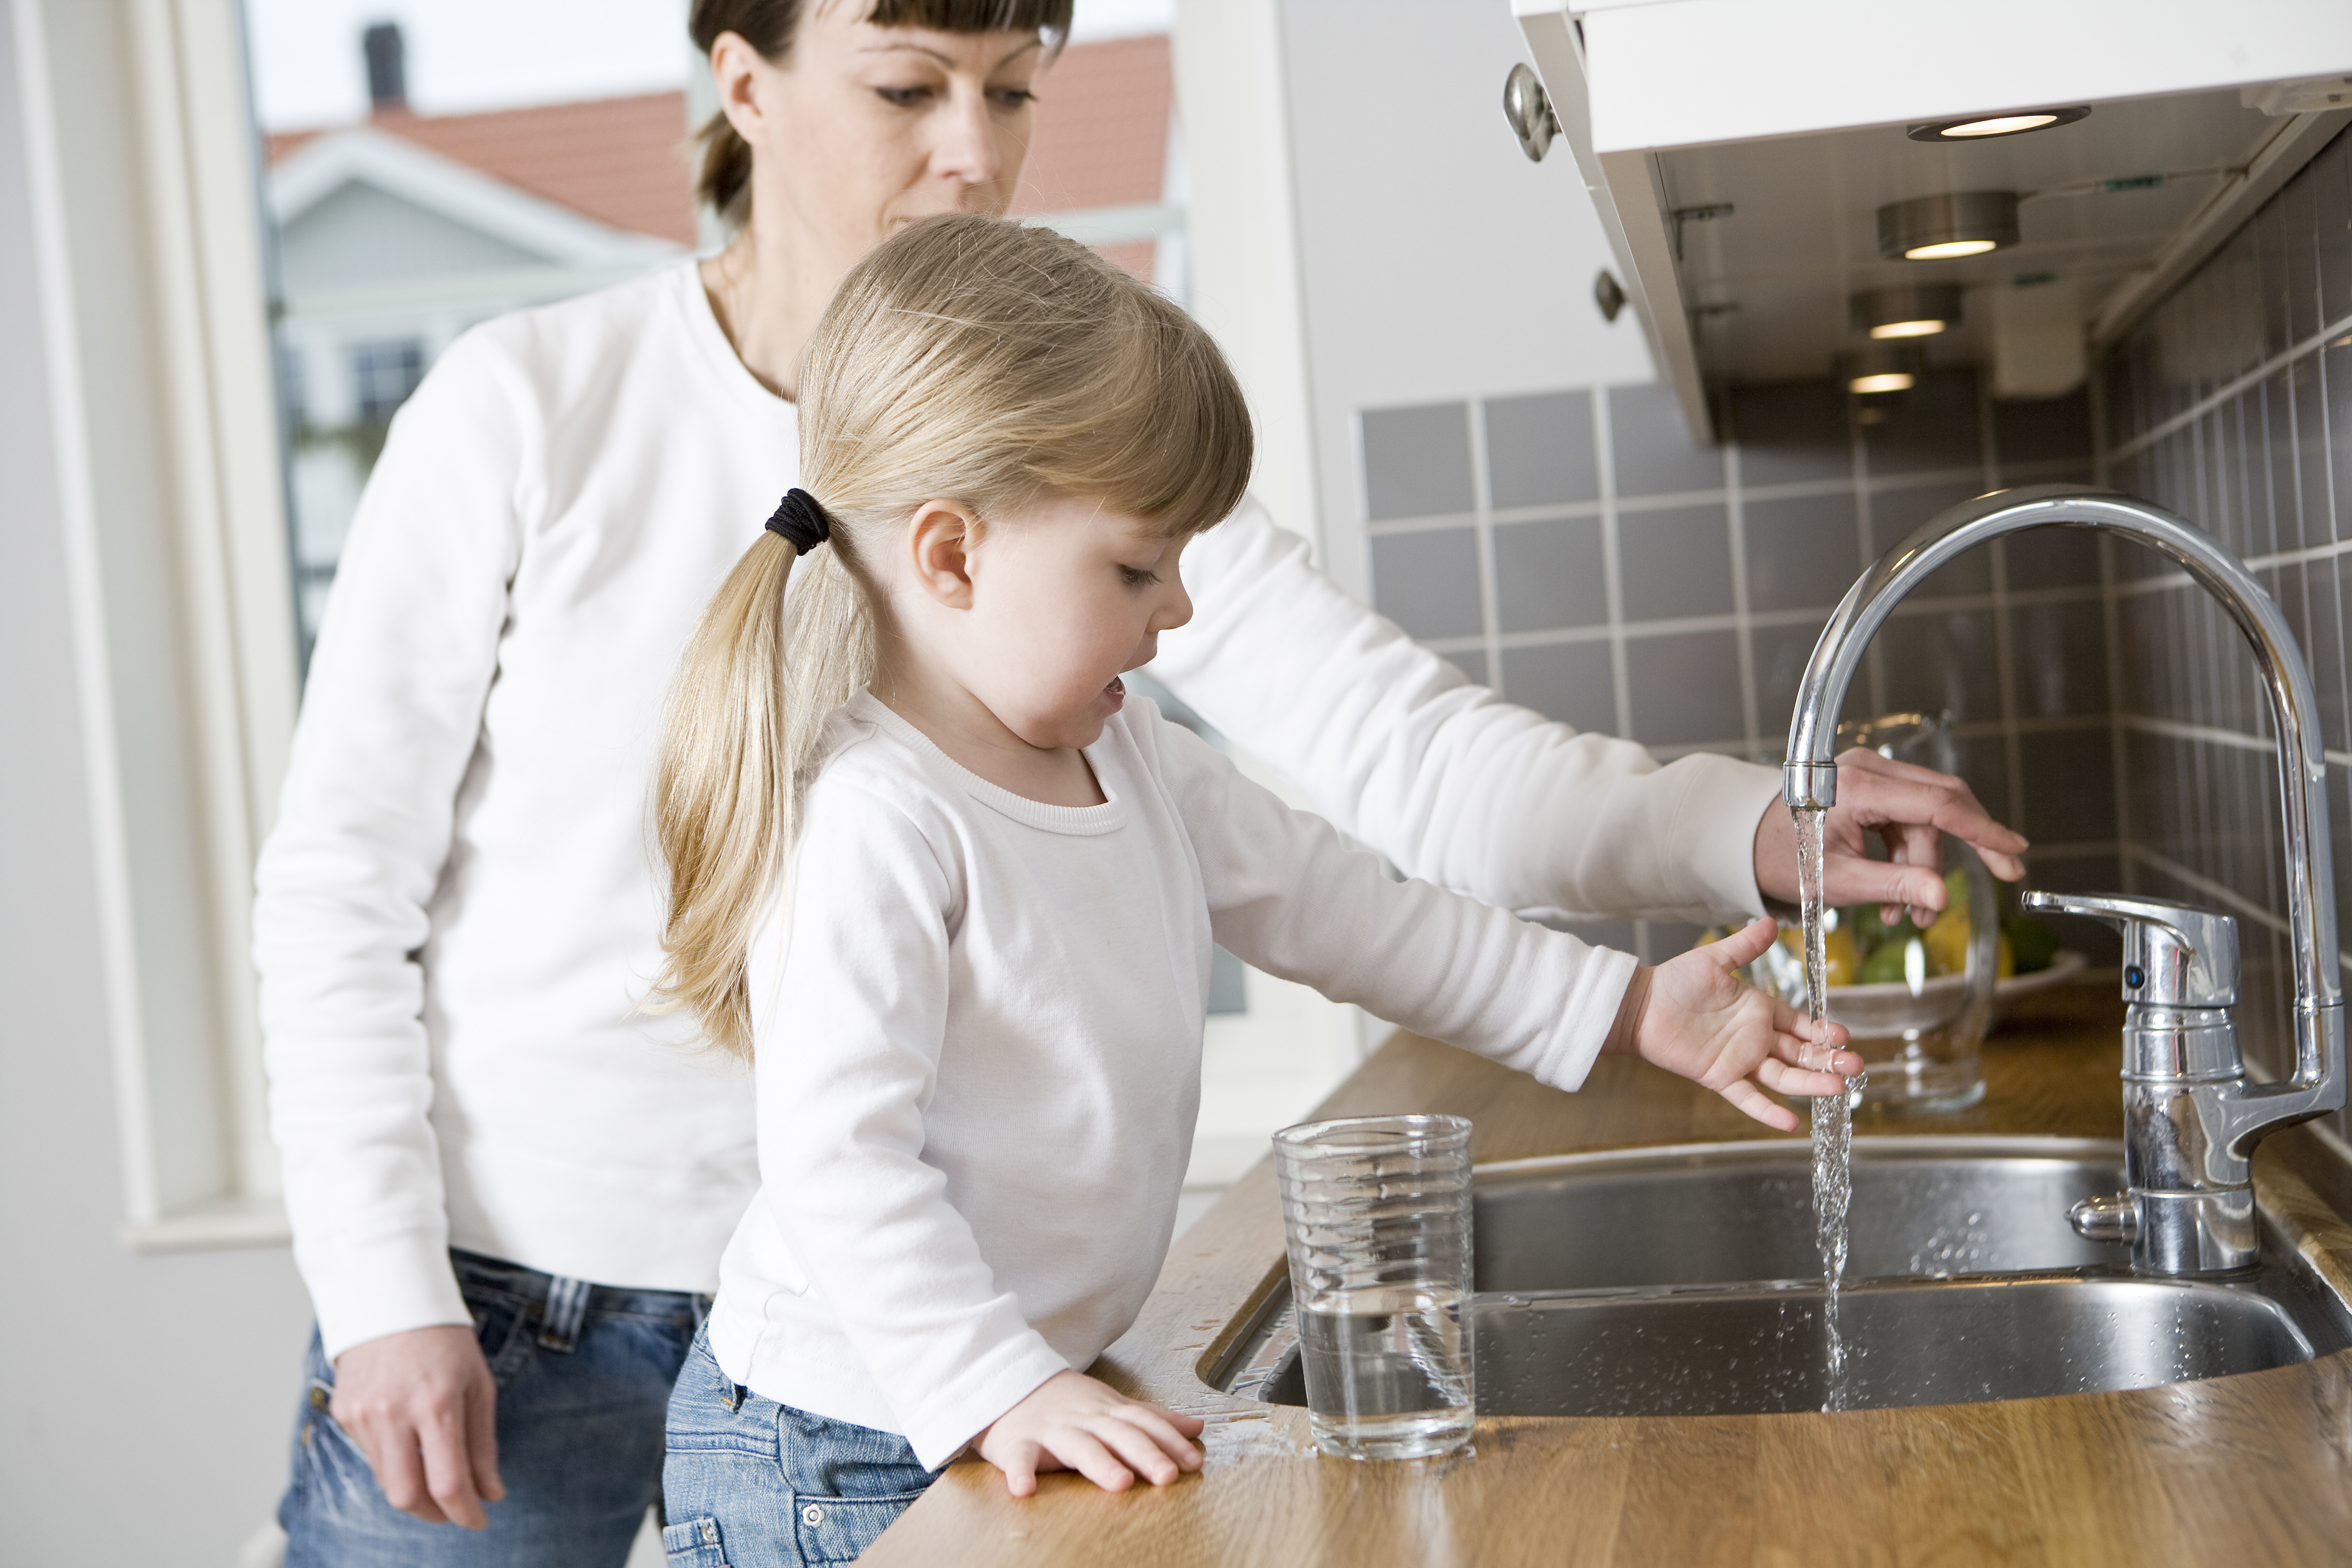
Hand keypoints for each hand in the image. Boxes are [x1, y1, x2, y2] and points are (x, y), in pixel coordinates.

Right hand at [329, 1324, 504, 1527]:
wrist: (391, 1299)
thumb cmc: (445, 1340)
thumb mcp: (479, 1384)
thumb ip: (483, 1444)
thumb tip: (491, 1493)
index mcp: (436, 1405)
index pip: (448, 1484)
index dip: (466, 1513)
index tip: (478, 1520)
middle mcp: (394, 1414)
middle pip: (406, 1497)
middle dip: (433, 1514)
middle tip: (453, 1507)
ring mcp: (363, 1415)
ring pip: (385, 1480)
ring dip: (413, 1486)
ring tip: (433, 1466)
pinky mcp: (344, 1413)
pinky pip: (369, 1456)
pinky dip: (392, 1460)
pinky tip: (406, 1435)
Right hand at [975, 1370, 1203, 1497]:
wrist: (1007, 1382)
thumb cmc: (1065, 1403)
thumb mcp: (1111, 1405)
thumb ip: (1152, 1418)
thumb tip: (1197, 1426)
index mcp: (1108, 1411)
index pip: (1144, 1423)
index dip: (1170, 1442)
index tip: (1194, 1462)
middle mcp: (1084, 1419)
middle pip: (1119, 1435)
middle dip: (1145, 1454)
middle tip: (1168, 1475)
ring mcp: (1050, 1430)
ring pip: (1078, 1446)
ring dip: (1100, 1463)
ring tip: (1120, 1483)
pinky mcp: (1017, 1442)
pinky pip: (1018, 1458)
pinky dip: (1020, 1473)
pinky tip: (1025, 1490)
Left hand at [1604, 917, 1860, 1131]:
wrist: (1641, 1005)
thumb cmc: (1675, 981)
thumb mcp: (1714, 960)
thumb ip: (1744, 946)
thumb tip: (1771, 922)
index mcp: (1760, 1010)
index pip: (1801, 1025)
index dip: (1823, 1032)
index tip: (1844, 1035)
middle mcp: (1756, 1038)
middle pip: (1801, 1054)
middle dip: (1828, 1060)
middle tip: (1855, 1065)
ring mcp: (1741, 1060)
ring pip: (1784, 1076)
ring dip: (1810, 1083)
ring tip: (1838, 1089)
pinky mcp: (1720, 1077)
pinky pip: (1748, 1098)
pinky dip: (1768, 1111)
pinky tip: (1791, 1123)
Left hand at [1753, 746, 2028, 927]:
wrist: (1749, 846)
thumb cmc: (1784, 859)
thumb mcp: (1840, 880)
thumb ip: (1895, 886)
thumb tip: (1942, 898)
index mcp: (1858, 786)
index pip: (1938, 804)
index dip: (1983, 831)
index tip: (2015, 853)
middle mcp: (1868, 770)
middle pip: (1942, 805)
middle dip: (1961, 853)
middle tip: (1997, 881)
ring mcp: (1870, 774)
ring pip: (1927, 820)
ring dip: (1924, 868)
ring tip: (1906, 915)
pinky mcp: (1871, 786)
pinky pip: (1910, 820)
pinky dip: (1910, 857)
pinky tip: (1894, 896)